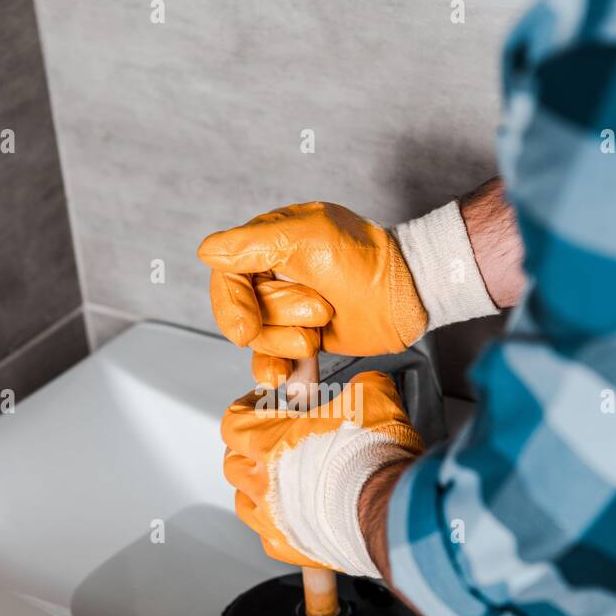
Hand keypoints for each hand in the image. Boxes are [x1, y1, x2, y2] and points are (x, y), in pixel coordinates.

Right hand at [198, 202, 426, 385]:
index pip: (227, 275)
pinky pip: (270, 361)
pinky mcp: (300, 337)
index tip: (246, 329)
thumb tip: (207, 252)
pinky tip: (286, 377)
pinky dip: (275, 370)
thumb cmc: (368, 261)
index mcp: (269, 242)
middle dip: (278, 319)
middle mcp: (272, 275)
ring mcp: (286, 309)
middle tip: (318, 311)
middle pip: (242, 312)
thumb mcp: (309, 239)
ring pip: (257, 340)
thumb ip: (253, 243)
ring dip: (287, 341)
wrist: (408, 296)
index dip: (232, 304)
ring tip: (321, 329)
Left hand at [221, 371, 423, 571]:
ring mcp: (272, 518)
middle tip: (270, 443)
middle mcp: (262, 482)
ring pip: (244, 502)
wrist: (387, 509)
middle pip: (234, 463)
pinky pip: (269, 536)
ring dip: (256, 489)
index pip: (234, 422)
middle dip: (248, 450)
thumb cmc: (371, 457)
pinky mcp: (289, 547)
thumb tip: (367, 385)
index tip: (260, 407)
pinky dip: (278, 524)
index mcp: (269, 442)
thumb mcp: (371, 396)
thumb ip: (360, 386)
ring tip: (278, 481)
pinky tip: (295, 517)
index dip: (245, 410)